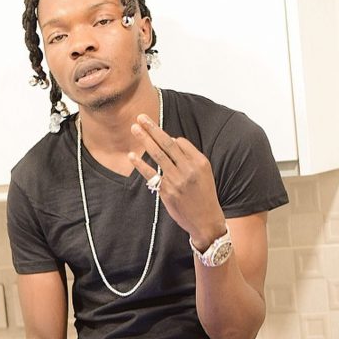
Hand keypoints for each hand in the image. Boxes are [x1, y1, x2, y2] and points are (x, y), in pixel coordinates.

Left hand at [129, 114, 225, 250]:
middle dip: (152, 129)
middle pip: (167, 144)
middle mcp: (188, 169)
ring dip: (145, 139)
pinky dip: (140, 164)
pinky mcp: (166, 191)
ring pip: (158, 155)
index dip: (169, 138)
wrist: (206, 221)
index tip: (160, 135)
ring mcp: (176, 180)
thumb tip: (172, 142)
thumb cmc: (204, 196)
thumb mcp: (205, 174)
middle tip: (141, 117)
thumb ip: (190, 158)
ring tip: (135, 128)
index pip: (180, 143)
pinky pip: (151, 174)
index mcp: (200, 162)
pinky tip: (132, 155)